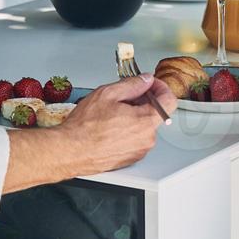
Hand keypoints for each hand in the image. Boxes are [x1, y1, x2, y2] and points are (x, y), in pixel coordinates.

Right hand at [57, 75, 177, 174]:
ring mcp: (139, 151)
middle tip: (124, 95)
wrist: (70, 151)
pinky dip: (127, 130)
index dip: (160, 87)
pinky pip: (135, 139)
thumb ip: (133, 84)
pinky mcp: (129, 158)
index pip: (169, 101)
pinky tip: (110, 126)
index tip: (150, 83)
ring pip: (144, 127)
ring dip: (134, 116)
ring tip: (112, 113)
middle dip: (143, 101)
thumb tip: (146, 79)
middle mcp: (147, 139)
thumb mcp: (108, 93)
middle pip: (155, 113)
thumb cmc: (85, 127)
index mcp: (146, 122)